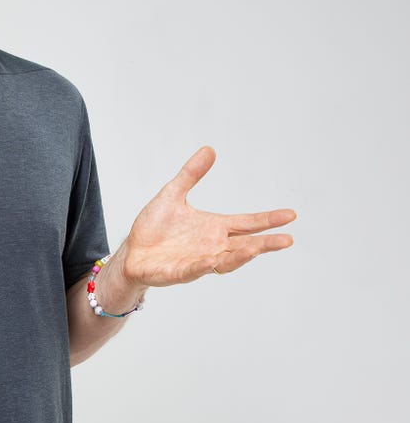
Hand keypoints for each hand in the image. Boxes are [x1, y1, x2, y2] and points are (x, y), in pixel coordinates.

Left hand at [120, 146, 295, 289]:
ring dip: (240, 256)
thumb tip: (209, 150)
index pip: (247, 224)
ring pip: (224, 261)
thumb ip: (191, 174)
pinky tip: (212, 261)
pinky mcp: (178, 272)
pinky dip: (204, 266)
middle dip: (265, 243)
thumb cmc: (153, 228)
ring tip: (256, 249)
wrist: (132, 252)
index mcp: (214, 228)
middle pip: (244, 245)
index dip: (267, 220)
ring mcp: (197, 261)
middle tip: (287, 240)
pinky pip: (194, 270)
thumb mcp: (173, 194)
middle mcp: (211, 246)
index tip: (290, 215)